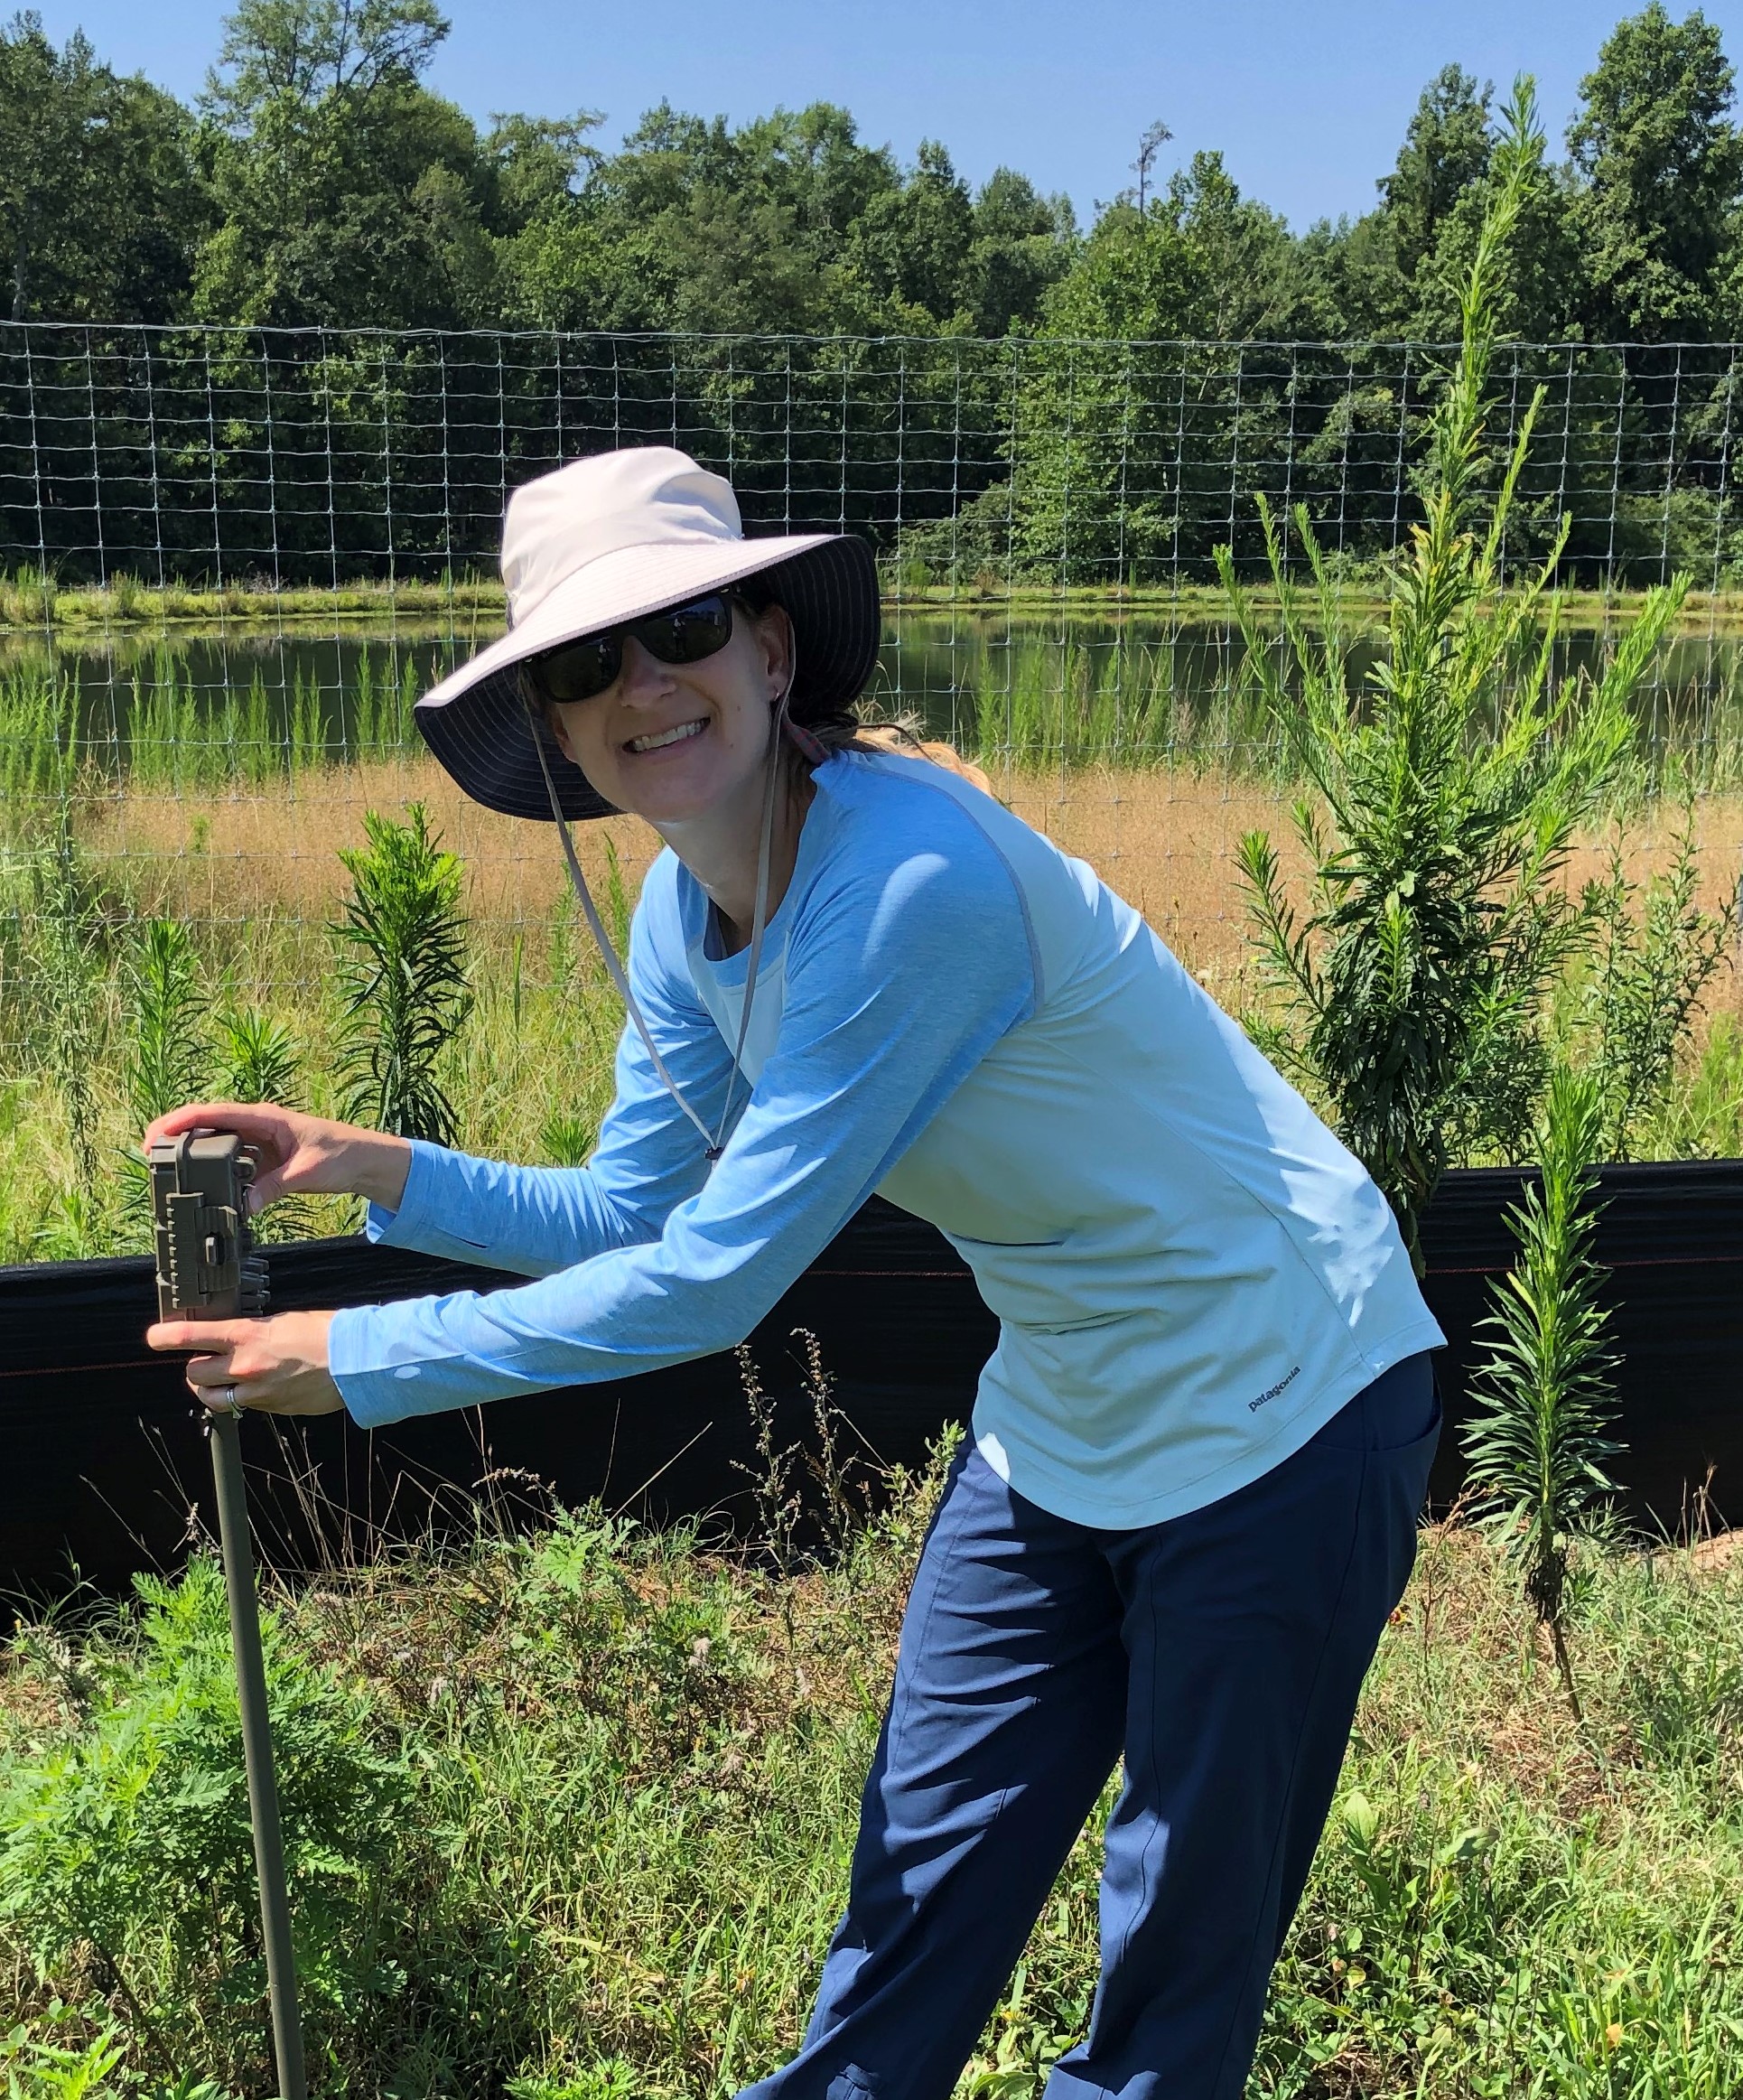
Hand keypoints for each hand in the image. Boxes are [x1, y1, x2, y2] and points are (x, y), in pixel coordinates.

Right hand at [141, 1102, 412, 1212]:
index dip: (181, 1121)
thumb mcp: (306, 1172)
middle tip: (147, 1154)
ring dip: (191, 1153)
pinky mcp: (263, 1160)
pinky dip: (213, 1170)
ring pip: (215, 1143)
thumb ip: (273, 1187)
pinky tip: (199, 1185)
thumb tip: (242, 1206)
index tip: (155, 1134)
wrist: (366, 1161)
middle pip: (207, 1125)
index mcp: (265, 1118)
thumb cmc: (342, 1155)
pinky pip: (230, 1162)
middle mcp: (257, 1126)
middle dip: (175, 1135)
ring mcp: (258, 1142)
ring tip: (163, 1169)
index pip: (215, 1113)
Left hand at [148, 1309, 344, 1416]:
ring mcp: (255, 1391)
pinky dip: (241, 1398)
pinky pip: (241, 1405)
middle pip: (194, 1373)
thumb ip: (254, 1331)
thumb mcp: (282, 1321)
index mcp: (247, 1336)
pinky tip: (260, 1386)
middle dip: (196, 1367)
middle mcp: (245, 1366)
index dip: (165, 1337)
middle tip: (206, 1359)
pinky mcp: (269, 1408)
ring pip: (211, 1397)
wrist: (355, 1361)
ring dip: (210, 1388)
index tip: (154, 1337)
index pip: (192, 1336)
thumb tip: (237, 1337)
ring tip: (223, 1379)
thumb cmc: (326, 1333)